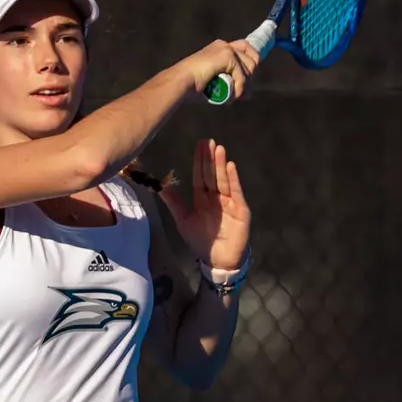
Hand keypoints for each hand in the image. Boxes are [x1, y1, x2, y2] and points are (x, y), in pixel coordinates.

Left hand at [157, 138, 251, 271]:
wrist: (217, 260)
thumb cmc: (201, 241)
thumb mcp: (184, 221)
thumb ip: (174, 203)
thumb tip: (161, 186)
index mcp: (203, 199)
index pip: (200, 176)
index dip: (199, 161)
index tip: (198, 145)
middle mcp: (217, 197)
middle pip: (212, 174)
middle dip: (209, 158)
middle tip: (207, 141)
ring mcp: (230, 202)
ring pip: (223, 180)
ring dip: (220, 164)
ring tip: (218, 148)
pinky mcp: (240, 210)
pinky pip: (236, 192)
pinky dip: (233, 179)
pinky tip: (230, 166)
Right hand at [177, 39, 261, 101]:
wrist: (180, 82)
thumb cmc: (191, 87)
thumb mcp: (213, 83)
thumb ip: (229, 83)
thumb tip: (247, 93)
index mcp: (220, 48)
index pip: (246, 48)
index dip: (252, 63)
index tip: (248, 81)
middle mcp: (225, 45)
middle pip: (252, 60)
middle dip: (249, 80)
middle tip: (240, 95)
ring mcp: (226, 49)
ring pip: (249, 69)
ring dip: (244, 87)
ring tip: (232, 98)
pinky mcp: (227, 56)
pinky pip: (242, 76)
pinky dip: (238, 90)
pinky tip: (229, 98)